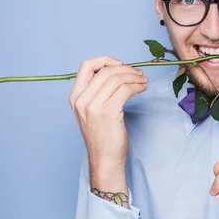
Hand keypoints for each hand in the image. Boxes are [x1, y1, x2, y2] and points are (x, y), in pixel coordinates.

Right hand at [68, 56, 147, 171]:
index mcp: (75, 97)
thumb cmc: (102, 136)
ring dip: (134, 76)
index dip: (105, 60)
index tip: (120, 64)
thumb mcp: (91, 111)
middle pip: (106, 71)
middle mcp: (81, 100)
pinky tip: (142, 88)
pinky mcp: (108, 112)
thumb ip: (96, 92)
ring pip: (117, 78)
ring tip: (143, 80)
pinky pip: (125, 89)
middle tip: (139, 73)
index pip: (86, 66)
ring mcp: (93, 106)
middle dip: (126, 69)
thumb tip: (115, 72)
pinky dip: (137, 86)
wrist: (104, 159)